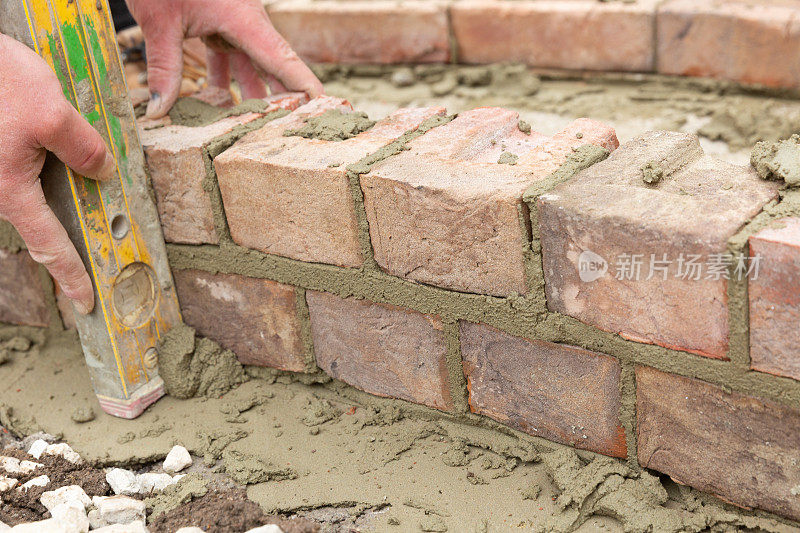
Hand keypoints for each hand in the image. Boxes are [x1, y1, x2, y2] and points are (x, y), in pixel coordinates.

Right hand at [0, 35, 115, 314]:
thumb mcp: (51, 111)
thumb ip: (83, 148)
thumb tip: (102, 172)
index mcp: (9, 190)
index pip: (49, 246)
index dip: (71, 276)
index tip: (86, 303)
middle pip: (41, 225)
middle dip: (70, 239)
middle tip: (101, 255)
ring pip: (32, 199)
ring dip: (59, 201)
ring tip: (88, 195)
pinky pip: (22, 180)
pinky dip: (45, 178)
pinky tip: (59, 160)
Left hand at [125, 0, 323, 117]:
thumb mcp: (160, 21)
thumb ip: (164, 68)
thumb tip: (159, 111)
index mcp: (244, 19)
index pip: (282, 59)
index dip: (304, 85)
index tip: (325, 106)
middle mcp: (246, 23)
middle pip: (274, 66)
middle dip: (286, 98)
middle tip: (298, 128)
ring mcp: (232, 24)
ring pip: (253, 65)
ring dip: (254, 95)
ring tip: (262, 127)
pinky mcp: (217, 23)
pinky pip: (229, 57)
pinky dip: (225, 79)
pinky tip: (218, 103)